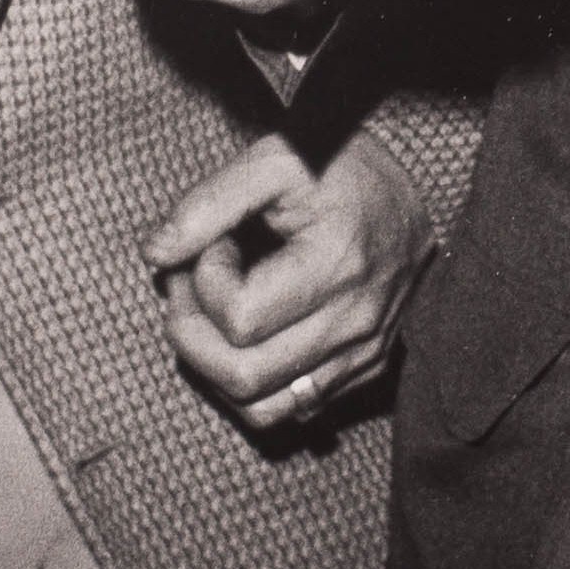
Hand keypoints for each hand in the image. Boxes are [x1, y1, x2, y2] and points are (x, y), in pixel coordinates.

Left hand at [146, 130, 436, 435]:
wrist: (414, 185)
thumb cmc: (338, 164)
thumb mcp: (272, 159)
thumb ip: (208, 204)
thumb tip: (156, 255)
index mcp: (339, 265)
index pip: (240, 318)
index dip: (204, 279)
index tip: (217, 241)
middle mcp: (357, 321)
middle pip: (242, 374)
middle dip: (193, 330)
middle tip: (193, 281)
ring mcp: (364, 352)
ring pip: (260, 407)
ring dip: (214, 365)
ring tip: (213, 312)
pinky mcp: (365, 367)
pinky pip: (289, 409)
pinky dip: (248, 385)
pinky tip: (243, 337)